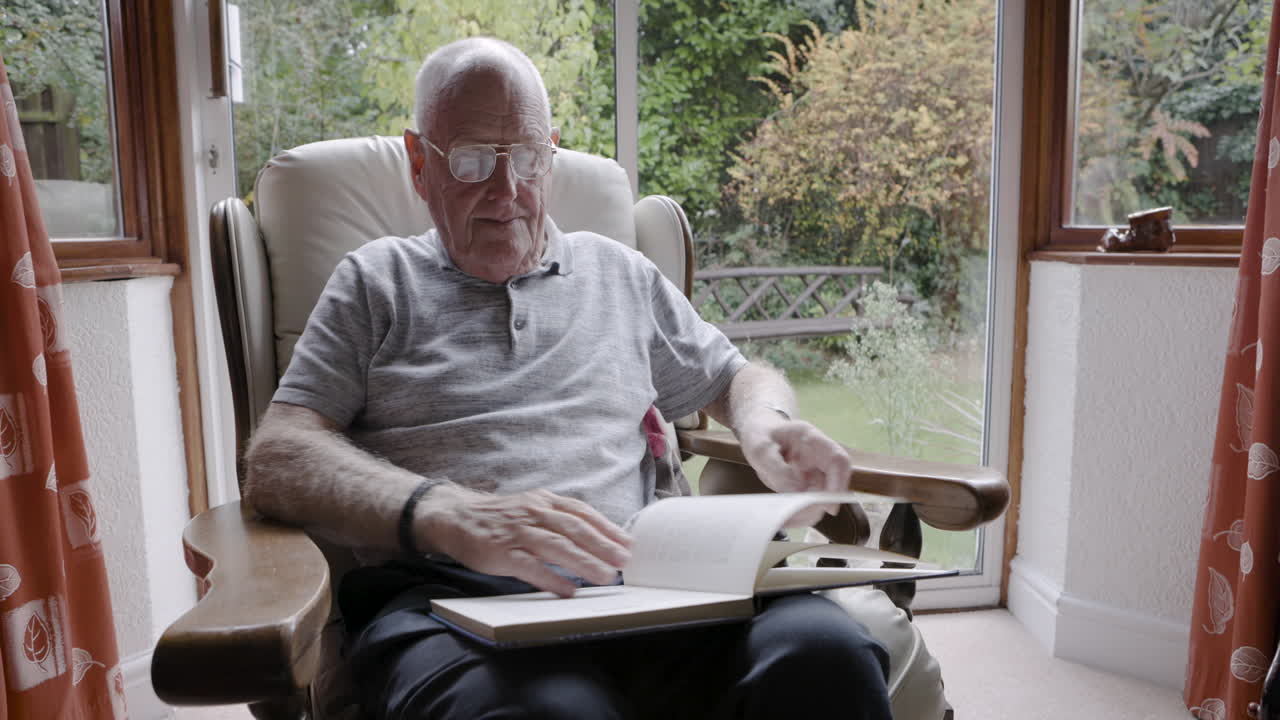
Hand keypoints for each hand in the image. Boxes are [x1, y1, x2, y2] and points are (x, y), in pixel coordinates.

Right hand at [416, 486, 631, 596]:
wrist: (455, 517)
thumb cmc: (500, 517)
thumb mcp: (532, 507)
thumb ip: (559, 518)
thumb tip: (595, 537)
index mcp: (544, 501)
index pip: (582, 512)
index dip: (607, 527)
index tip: (629, 542)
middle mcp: (534, 513)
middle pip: (575, 528)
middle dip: (603, 545)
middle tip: (625, 561)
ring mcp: (518, 532)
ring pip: (557, 546)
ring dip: (584, 562)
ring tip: (605, 577)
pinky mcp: (502, 552)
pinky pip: (530, 566)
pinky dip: (551, 578)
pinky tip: (568, 590)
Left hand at [738, 415, 851, 527]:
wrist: (758, 433)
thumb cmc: (760, 435)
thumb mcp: (761, 449)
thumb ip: (778, 468)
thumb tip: (798, 491)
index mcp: (811, 439)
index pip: (838, 460)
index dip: (839, 483)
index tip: (829, 505)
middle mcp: (818, 456)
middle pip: (835, 483)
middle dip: (821, 503)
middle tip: (798, 515)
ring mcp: (814, 470)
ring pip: (823, 497)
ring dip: (809, 512)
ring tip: (786, 519)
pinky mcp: (807, 484)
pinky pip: (810, 502)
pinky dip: (800, 513)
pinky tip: (784, 518)